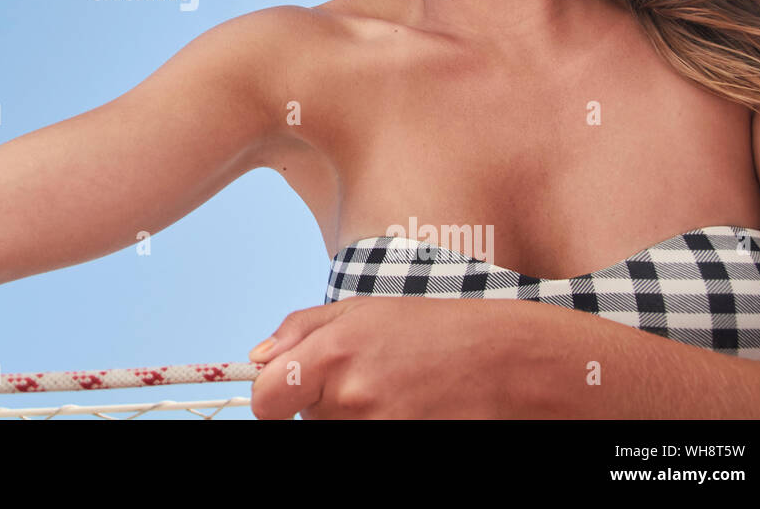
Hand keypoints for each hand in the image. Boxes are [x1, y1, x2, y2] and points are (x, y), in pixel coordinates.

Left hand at [247, 295, 561, 418]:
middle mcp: (351, 398)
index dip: (273, 397)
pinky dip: (383, 428)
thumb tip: (255, 359)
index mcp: (332, 355)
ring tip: (393, 393)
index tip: (288, 393)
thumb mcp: (361, 311)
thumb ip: (298, 331)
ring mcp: (379, 430)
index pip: (266, 400)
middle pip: (305, 420)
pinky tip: (410, 410)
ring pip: (336, 433)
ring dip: (353, 419)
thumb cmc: (431, 330)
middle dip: (323, 404)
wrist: (504, 362)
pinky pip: (370, 443)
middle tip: (366, 379)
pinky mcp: (403, 448)